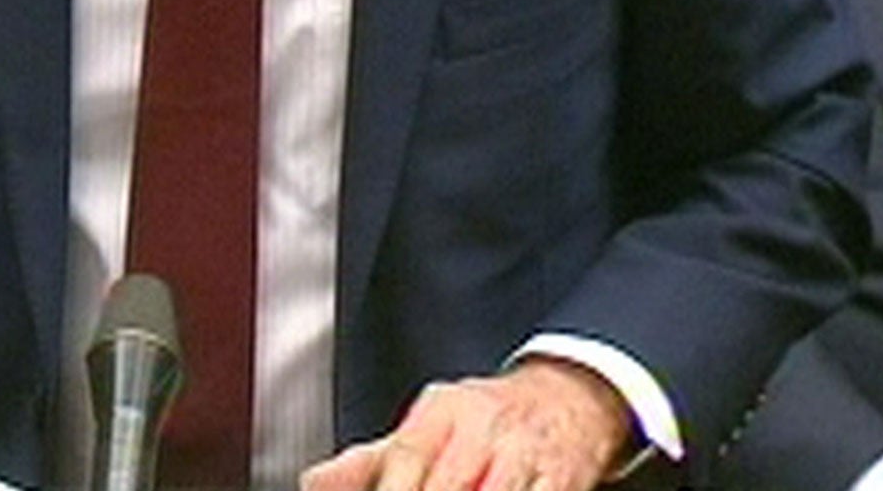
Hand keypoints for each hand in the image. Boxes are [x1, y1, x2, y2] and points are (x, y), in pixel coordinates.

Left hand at [300, 359, 631, 490]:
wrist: (569, 400)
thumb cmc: (484, 421)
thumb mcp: (427, 427)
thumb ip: (369, 462)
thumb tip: (313, 483)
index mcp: (444, 411)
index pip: (407, 455)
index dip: (392, 489)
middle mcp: (485, 427)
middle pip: (449, 483)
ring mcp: (526, 455)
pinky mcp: (563, 479)